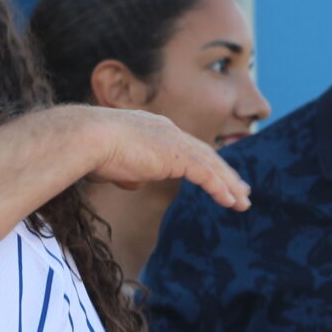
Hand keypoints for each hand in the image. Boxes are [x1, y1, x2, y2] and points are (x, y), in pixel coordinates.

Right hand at [84, 107, 250, 211]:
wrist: (88, 137)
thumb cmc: (91, 151)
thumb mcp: (112, 163)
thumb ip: (127, 171)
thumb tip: (134, 183)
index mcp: (154, 129)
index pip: (186, 147)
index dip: (203, 163)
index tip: (215, 176)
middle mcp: (168, 131)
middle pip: (205, 154)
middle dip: (225, 173)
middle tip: (241, 189)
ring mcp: (174, 142)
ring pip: (211, 165)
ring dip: (229, 185)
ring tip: (243, 201)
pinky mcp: (177, 156)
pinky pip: (206, 175)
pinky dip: (220, 188)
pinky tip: (230, 202)